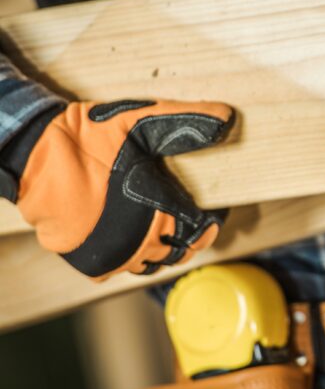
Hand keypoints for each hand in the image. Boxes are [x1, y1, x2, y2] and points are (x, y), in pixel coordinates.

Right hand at [0, 99, 234, 279]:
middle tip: (195, 222)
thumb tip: (227, 117)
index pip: (201, 228)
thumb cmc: (89, 136)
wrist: (33, 153)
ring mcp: (115, 254)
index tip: (216, 212)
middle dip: (191, 237)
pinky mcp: (91, 262)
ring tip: (168, 230)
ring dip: (164, 250)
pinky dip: (133, 259)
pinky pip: (121, 270)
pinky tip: (136, 239)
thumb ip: (185, 120)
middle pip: (180, 251)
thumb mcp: (141, 119)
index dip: (212, 221)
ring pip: (153, 265)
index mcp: (158, 207)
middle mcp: (139, 239)